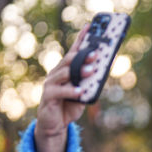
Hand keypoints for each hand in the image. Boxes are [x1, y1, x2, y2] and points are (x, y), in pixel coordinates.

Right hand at [34, 28, 93, 151]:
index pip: (74, 51)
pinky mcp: (48, 96)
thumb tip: (103, 71)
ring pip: (64, 73)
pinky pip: (60, 91)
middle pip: (70, 60)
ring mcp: (51, 84)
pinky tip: (81, 91)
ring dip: (79, 71)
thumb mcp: (84, 92)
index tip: (91, 26)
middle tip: (96, 53)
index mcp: (65, 69)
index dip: (82, 39)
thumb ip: (90, 83)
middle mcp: (57, 73)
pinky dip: (71, 91)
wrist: (55, 124)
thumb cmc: (70, 105)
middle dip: (83, 55)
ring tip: (92, 70)